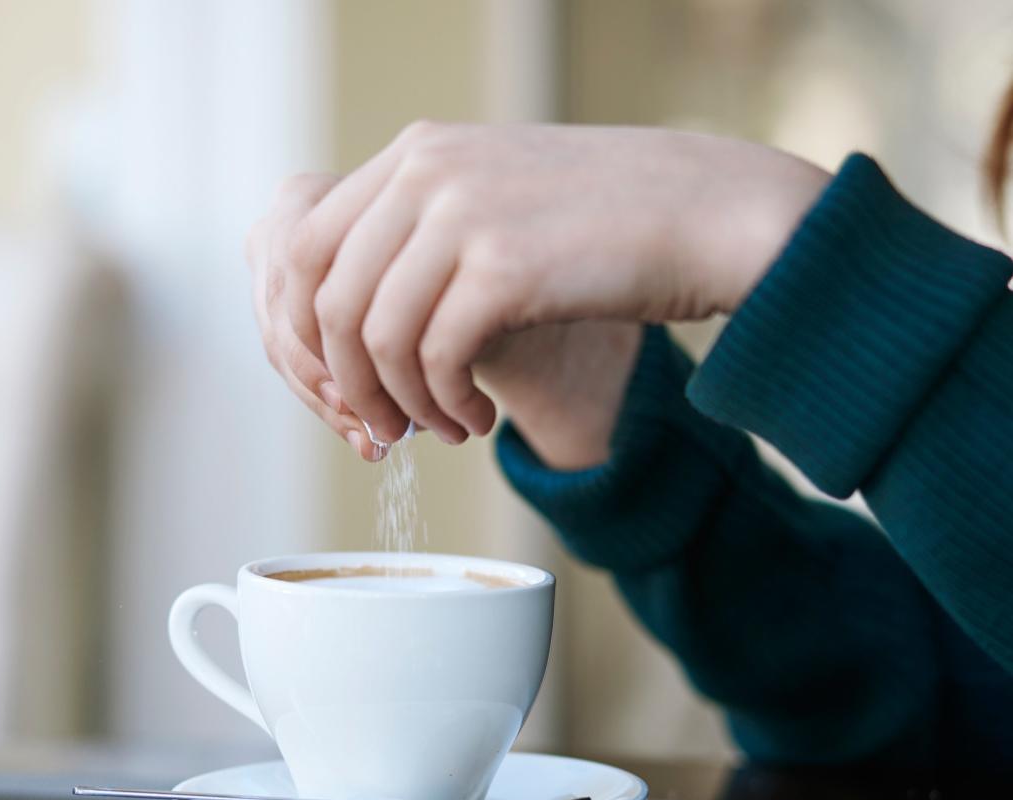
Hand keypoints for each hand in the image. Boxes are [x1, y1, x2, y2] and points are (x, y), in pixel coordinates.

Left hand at [253, 123, 829, 453]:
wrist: (710, 212)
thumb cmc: (604, 222)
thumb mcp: (496, 198)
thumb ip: (423, 233)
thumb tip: (346, 314)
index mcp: (416, 154)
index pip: (306, 245)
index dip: (309, 330)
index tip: (346, 380)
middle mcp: (427, 172)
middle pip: (327, 298)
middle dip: (344, 379)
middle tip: (382, 425)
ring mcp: (464, 214)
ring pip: (377, 337)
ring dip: (401, 403)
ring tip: (443, 428)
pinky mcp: (506, 267)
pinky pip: (436, 358)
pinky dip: (446, 405)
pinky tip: (478, 422)